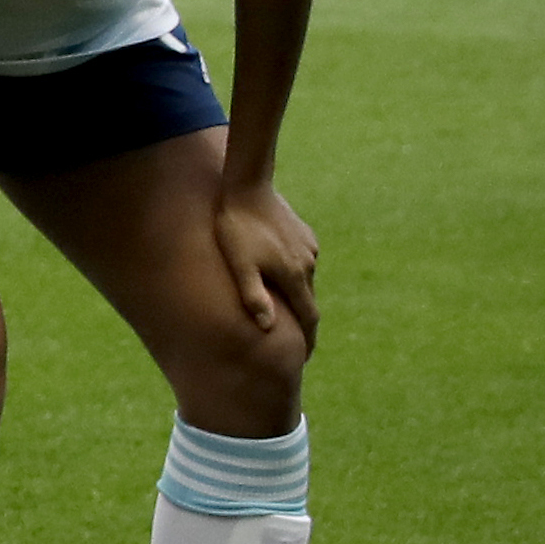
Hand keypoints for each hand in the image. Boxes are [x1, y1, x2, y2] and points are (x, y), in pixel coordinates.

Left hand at [212, 178, 318, 343]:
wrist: (247, 186)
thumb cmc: (236, 228)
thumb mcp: (239, 265)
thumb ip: (253, 296)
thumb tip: (267, 328)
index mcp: (294, 276)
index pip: (308, 317)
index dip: (308, 339)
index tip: (305, 357)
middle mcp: (308, 264)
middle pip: (308, 300)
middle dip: (303, 322)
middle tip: (297, 342)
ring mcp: (308, 248)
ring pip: (305, 280)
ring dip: (298, 296)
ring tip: (286, 310)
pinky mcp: (303, 234)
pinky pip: (301, 261)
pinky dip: (295, 274)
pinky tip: (282, 275)